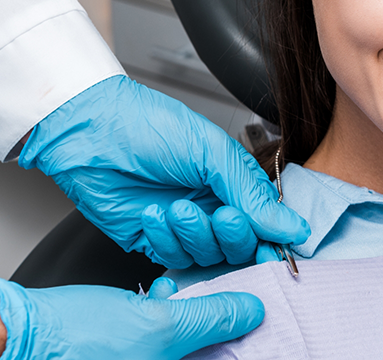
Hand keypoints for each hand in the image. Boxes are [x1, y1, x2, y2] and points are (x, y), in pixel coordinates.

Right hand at [0, 275, 261, 359]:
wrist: (19, 329)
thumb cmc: (72, 338)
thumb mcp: (156, 325)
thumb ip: (209, 319)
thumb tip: (251, 311)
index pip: (224, 356)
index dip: (240, 331)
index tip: (249, 303)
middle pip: (207, 349)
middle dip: (211, 317)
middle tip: (209, 290)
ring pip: (184, 338)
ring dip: (187, 309)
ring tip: (174, 289)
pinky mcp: (126, 352)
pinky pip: (160, 336)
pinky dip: (164, 313)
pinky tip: (156, 293)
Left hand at [19, 76, 308, 267]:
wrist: (90, 130)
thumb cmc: (147, 126)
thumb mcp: (210, 150)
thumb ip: (251, 192)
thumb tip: (292, 226)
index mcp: (229, 181)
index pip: (264, 222)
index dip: (269, 237)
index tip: (273, 245)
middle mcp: (209, 204)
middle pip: (238, 246)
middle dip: (233, 236)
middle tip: (221, 216)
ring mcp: (180, 225)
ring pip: (206, 256)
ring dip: (196, 235)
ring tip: (178, 207)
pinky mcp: (150, 240)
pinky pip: (171, 257)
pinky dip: (167, 241)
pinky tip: (154, 215)